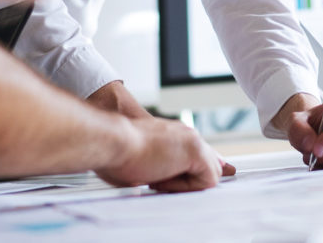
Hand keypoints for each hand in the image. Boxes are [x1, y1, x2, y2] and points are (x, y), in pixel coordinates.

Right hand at [96, 118, 224, 192]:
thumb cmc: (114, 154)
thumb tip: (155, 181)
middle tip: (160, 183)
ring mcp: (192, 140)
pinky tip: (163, 179)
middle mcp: (185, 134)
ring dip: (184, 184)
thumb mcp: (138, 163)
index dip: (201, 169)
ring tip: (156, 180)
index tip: (199, 177)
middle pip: (210, 161)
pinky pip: (207, 181)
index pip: (199, 153)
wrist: (112, 142)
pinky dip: (186, 187)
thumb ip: (155, 168)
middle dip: (193, 180)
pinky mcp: (196, 151)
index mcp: (172, 135)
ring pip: (208, 174)